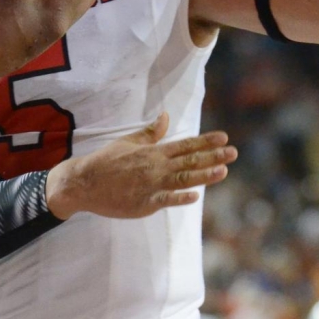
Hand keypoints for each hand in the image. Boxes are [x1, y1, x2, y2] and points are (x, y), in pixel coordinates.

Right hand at [45, 112, 235, 219]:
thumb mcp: (128, 141)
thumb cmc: (106, 161)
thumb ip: (151, 132)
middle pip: (189, 161)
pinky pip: (165, 199)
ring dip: (203, 175)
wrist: (84, 182)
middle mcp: (155, 166)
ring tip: (223, 170)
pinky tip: (195, 196)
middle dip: (213, 156)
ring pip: (182, 179)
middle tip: (233, 152)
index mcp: (153, 152)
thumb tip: (166, 116)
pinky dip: (180, 198)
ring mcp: (151, 184)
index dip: (205, 141)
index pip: (184, 145)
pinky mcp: (144, 202)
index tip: (224, 137)